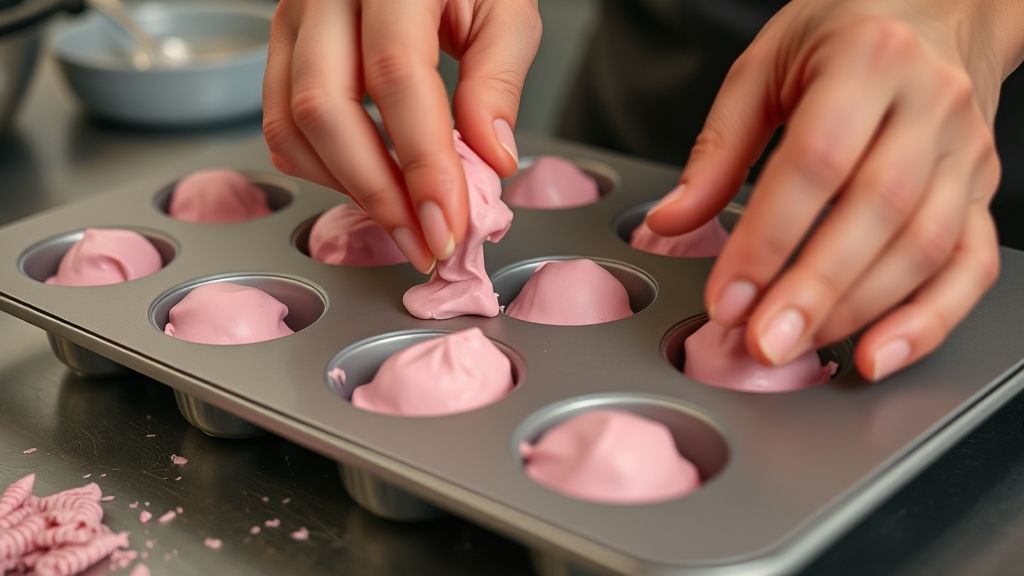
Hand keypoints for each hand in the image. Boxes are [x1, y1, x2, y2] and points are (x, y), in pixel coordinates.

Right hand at [263, 0, 540, 272]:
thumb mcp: (506, 9)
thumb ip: (498, 79)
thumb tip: (491, 161)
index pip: (396, 76)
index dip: (421, 162)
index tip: (448, 225)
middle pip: (323, 106)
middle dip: (377, 193)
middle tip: (424, 242)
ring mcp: (292, 16)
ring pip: (290, 122)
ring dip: (348, 188)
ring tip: (405, 221)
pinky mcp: (282, 45)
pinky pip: (280, 122)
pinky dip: (323, 169)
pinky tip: (372, 183)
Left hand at [646, 0, 1021, 379]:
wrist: (942, 6)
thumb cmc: (846, 30)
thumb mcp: (765, 65)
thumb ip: (718, 147)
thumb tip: (671, 220)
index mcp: (868, 61)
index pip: (815, 164)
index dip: (767, 240)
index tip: (727, 297)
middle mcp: (930, 105)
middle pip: (877, 212)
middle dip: (815, 290)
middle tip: (764, 343)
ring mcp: (966, 152)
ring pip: (925, 246)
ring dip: (859, 311)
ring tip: (798, 348)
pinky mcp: (981, 191)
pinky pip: (970, 265)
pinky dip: (929, 320)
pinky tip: (879, 353)